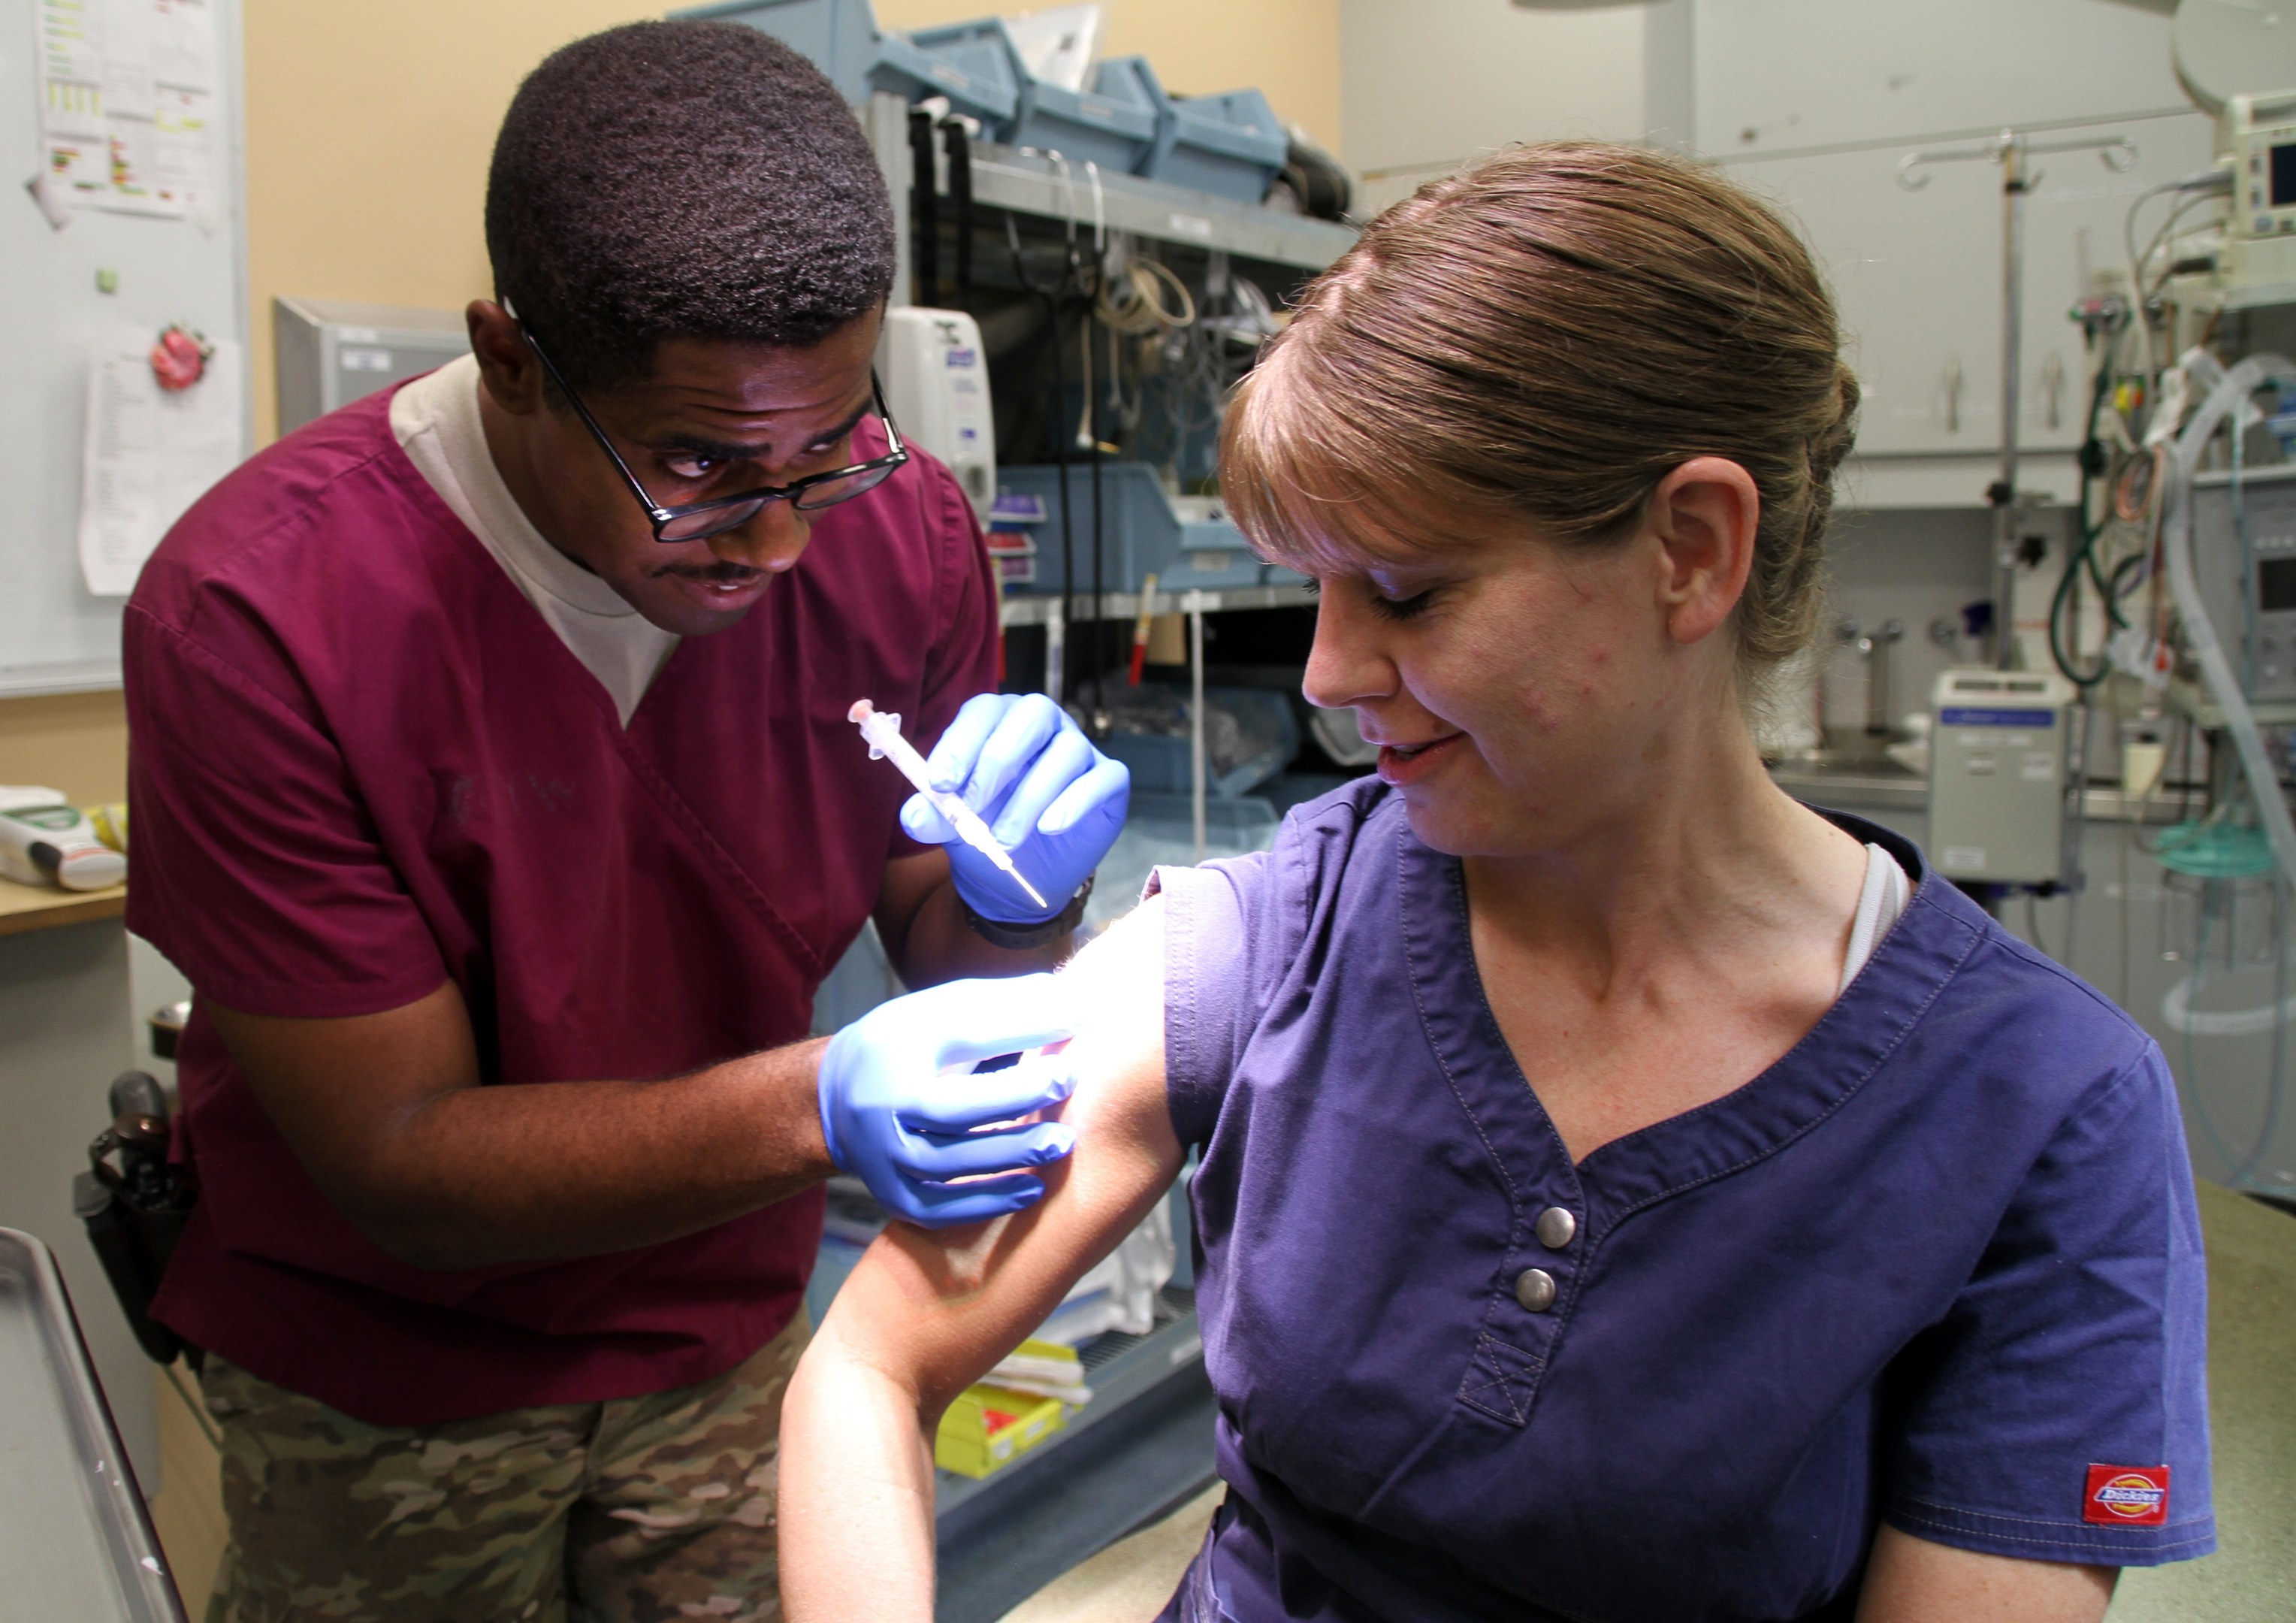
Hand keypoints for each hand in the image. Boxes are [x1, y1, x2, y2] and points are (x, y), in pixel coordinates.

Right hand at [818, 974, 1078, 1226]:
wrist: (837, 1097)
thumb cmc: (907, 1047)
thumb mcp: (940, 1012)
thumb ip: (1001, 1006)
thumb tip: (1069, 1002)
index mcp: (894, 1048)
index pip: (964, 1036)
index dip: (1024, 1029)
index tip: (1077, 1020)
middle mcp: (881, 1105)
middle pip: (952, 1108)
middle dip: (1016, 1096)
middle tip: (1069, 1079)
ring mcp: (883, 1156)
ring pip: (949, 1164)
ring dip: (1011, 1155)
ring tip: (1061, 1141)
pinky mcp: (892, 1196)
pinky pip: (941, 1209)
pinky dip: (987, 1202)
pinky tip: (1033, 1188)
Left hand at [902, 693, 1129, 924]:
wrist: (1025, 872)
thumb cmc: (986, 828)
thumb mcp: (951, 825)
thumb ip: (932, 816)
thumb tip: (914, 817)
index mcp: (999, 720)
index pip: (983, 711)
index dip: (961, 743)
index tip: (939, 784)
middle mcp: (1043, 724)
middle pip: (1031, 716)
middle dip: (996, 762)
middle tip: (971, 806)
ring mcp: (1080, 748)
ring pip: (1066, 752)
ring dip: (1029, 797)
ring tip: (1002, 840)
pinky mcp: (1109, 780)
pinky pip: (1102, 779)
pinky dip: (1074, 802)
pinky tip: (1049, 828)